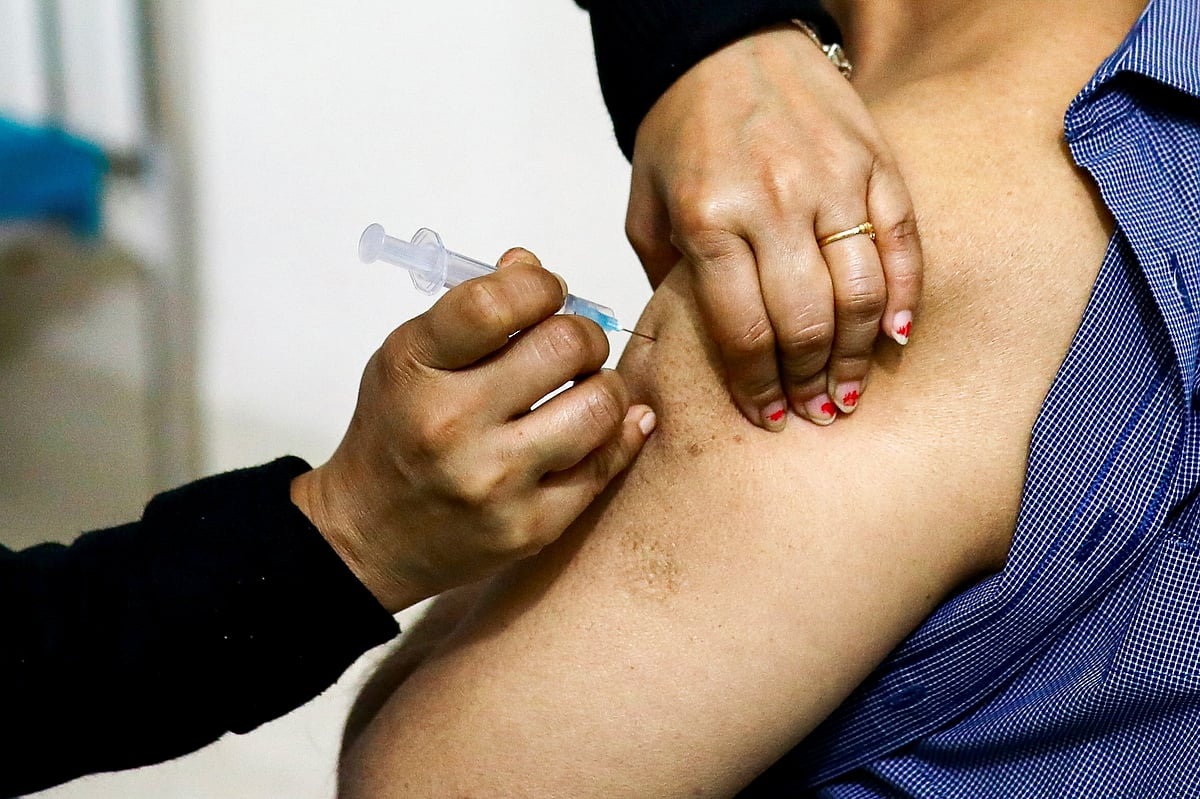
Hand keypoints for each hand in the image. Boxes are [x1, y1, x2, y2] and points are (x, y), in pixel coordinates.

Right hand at [291, 249, 655, 611]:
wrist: (368, 537)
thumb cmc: (396, 435)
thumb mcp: (409, 358)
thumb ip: (470, 311)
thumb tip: (530, 267)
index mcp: (415, 369)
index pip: (495, 303)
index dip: (540, 285)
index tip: (546, 293)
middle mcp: (452, 426)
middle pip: (565, 346)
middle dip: (583, 335)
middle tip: (573, 346)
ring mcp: (494, 482)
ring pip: (600, 407)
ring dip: (603, 386)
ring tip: (583, 390)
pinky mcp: (530, 527)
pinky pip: (605, 466)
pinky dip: (616, 435)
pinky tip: (601, 426)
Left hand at [626, 23, 922, 428]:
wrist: (722, 41)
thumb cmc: (681, 127)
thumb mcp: (647, 206)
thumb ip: (668, 279)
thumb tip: (694, 347)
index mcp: (709, 218)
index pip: (744, 332)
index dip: (759, 389)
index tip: (766, 418)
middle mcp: (772, 201)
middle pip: (805, 322)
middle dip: (808, 383)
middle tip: (812, 413)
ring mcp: (831, 178)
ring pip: (860, 291)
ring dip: (856, 356)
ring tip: (848, 392)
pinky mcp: (873, 158)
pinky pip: (901, 240)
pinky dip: (903, 295)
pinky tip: (895, 337)